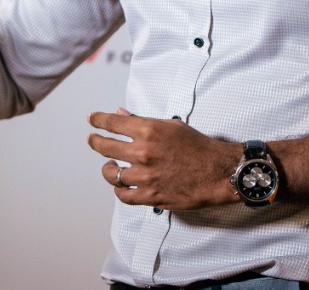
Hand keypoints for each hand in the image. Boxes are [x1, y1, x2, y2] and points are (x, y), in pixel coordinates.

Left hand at [87, 109, 241, 210]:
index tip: (91, 119)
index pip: (113, 123)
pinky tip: (120, 184)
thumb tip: (121, 113)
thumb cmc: (198, 146)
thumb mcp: (172, 126)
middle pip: (106, 147)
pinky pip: (123, 195)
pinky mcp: (150, 196)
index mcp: (149, 130)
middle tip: (93, 140)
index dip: (98, 120)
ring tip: (110, 166)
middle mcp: (143, 152)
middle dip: (95, 142)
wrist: (217, 171)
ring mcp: (145, 176)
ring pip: (112, 174)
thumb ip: (143, 121)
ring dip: (108, 169)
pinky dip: (119, 189)